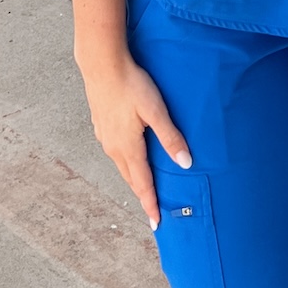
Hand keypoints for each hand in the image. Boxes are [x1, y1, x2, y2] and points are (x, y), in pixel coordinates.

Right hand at [75, 48, 190, 229]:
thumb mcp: (155, 110)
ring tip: (143, 189)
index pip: (142, 183)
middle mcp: (114, 147)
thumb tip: (185, 163)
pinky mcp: (101, 125)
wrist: (102, 65)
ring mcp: (105, 137)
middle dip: (142, 195)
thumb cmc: (131, 85)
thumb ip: (170, 137)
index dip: (150, 203)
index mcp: (128, 147)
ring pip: (121, 165)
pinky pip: (115, 152)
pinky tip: (130, 157)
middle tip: (152, 211)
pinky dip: (125, 163)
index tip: (156, 222)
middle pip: (130, 178)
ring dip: (133, 179)